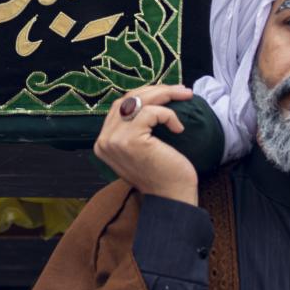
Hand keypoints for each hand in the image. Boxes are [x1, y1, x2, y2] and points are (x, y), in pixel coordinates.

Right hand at [94, 85, 198, 204]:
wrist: (172, 200)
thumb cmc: (164, 174)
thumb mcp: (143, 147)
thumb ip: (135, 127)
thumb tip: (150, 96)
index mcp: (104, 142)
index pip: (121, 105)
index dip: (145, 94)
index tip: (168, 92)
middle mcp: (104, 140)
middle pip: (128, 99)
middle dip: (156, 90)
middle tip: (182, 90)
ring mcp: (114, 140)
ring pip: (138, 100)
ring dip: (165, 94)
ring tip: (185, 96)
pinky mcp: (130, 140)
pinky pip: (151, 112)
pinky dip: (168, 115)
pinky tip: (178, 128)